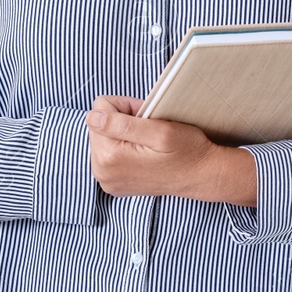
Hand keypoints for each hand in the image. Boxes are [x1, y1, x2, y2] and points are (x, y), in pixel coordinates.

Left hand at [86, 96, 256, 206]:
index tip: (145, 117)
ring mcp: (106, 180)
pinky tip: (142, 154)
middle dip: (122, 121)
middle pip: (98, 125)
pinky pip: (107, 154)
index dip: (126, 107)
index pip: (99, 110)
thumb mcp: (159, 130)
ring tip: (147, 142)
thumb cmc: (186, 150)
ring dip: (123, 134)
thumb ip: (121, 123)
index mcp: (109, 156)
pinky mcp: (112, 183)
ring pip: (102, 138)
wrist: (199, 175)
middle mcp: (101, 172)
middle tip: (149, 130)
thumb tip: (92, 117)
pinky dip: (123, 148)